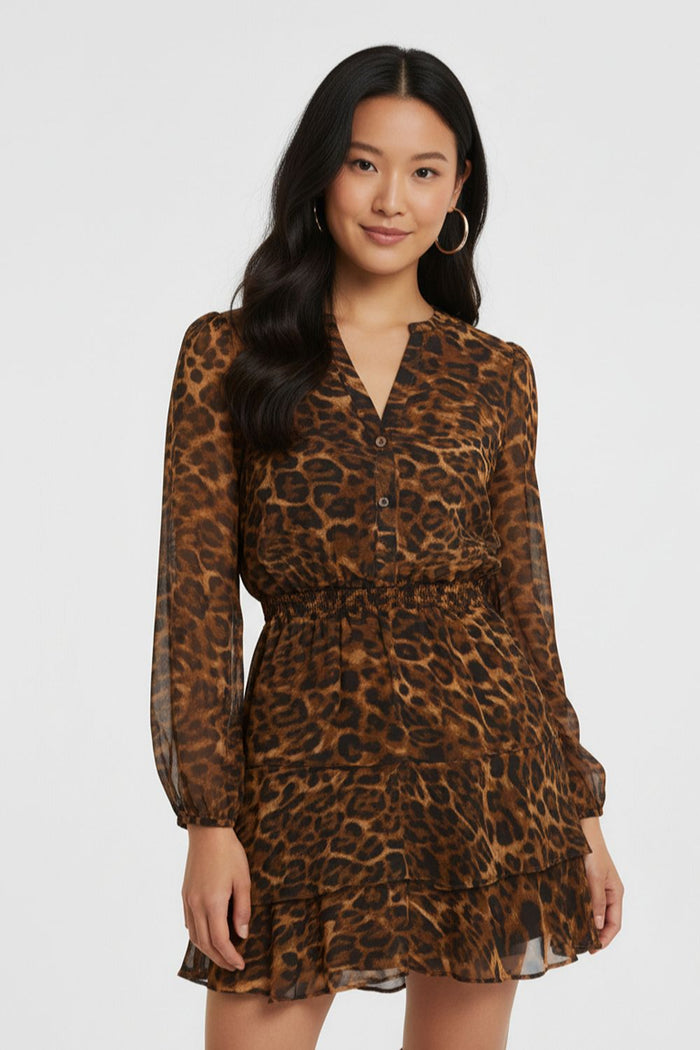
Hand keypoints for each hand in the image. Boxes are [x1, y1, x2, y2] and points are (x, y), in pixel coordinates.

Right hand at [181, 826, 250, 971]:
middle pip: (206, 944)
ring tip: (222, 955)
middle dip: (220, 959)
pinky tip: (208, 935)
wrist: (208, 832)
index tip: (240, 965)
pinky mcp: (185, 894)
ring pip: (195, 936)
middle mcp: (197, 906)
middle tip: (233, 966)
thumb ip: (242, 910)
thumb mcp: (243, 880)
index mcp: (213, 904)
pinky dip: (198, 935)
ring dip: (208, 950)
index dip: (230, 957)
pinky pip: (189, 923)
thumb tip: (241, 935)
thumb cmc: (229, 854)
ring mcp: (188, 900)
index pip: (220, 941)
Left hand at [580, 817, 623, 952]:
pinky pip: (585, 902)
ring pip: (594, 913)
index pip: (615, 924)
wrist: (581, 829)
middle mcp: (607, 892)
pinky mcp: (585, 882)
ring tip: (574, 936)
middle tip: (580, 946)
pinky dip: (580, 912)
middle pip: (605, 921)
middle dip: (596, 935)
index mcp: (615, 893)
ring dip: (587, 925)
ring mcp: (596, 888)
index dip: (605, 939)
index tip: (592, 950)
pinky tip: (569, 917)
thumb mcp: (595, 876)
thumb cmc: (592, 850)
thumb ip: (597, 900)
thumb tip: (598, 925)